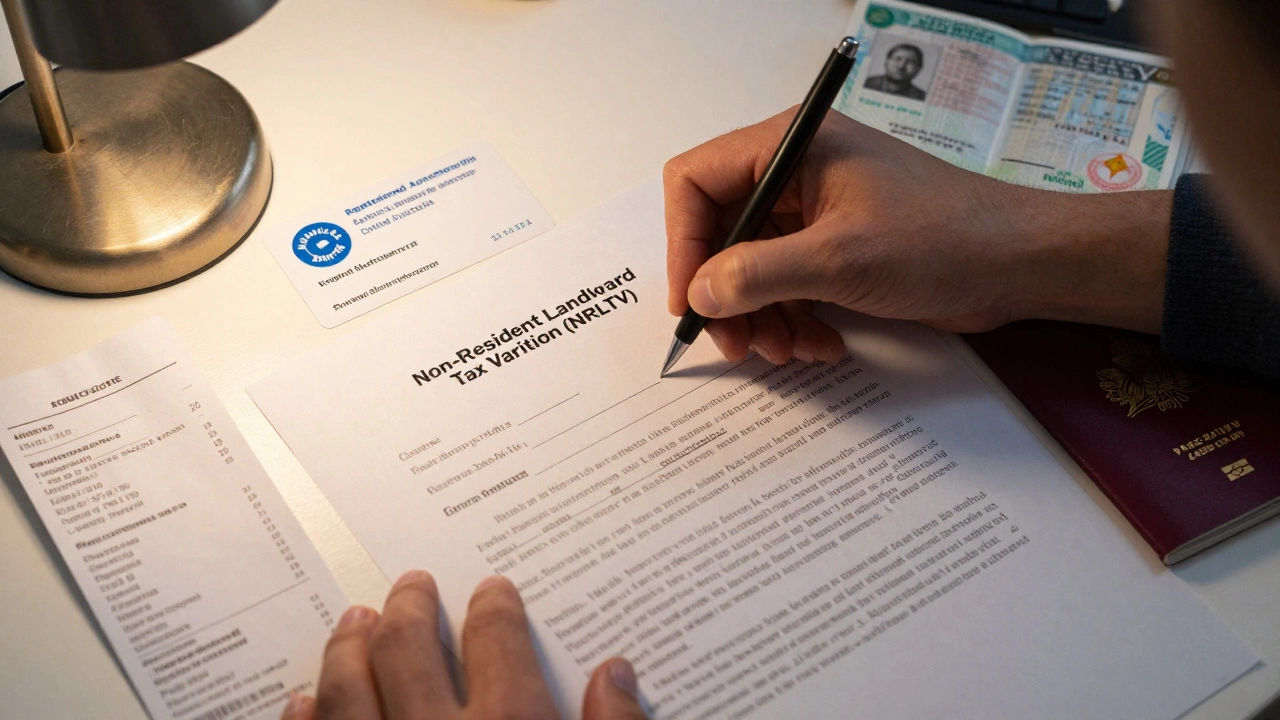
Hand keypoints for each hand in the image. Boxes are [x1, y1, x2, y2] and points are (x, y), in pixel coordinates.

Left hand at [281, 571, 647, 719]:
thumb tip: (617, 674)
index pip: (496, 640)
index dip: (494, 607)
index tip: (492, 590)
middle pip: (408, 648)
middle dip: (408, 607)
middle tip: (409, 585)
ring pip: (349, 690)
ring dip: (348, 649)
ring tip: (352, 621)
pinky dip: (306, 717)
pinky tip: (304, 699)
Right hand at [665, 108, 1172, 363]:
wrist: (1020, 264)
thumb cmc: (941, 238)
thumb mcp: (839, 259)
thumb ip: (758, 274)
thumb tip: (698, 293)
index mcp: (790, 146)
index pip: (697, 182)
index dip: (684, 243)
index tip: (691, 300)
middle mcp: (795, 173)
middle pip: (721, 233)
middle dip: (726, 295)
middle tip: (738, 345)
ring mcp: (816, 213)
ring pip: (751, 268)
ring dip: (762, 317)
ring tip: (790, 351)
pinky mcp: (836, 249)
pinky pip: (787, 286)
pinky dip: (793, 320)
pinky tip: (821, 347)